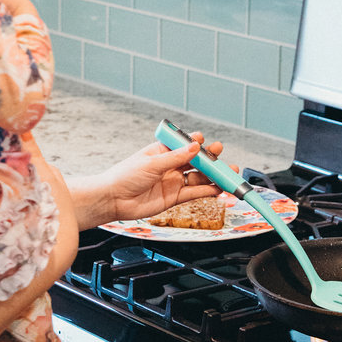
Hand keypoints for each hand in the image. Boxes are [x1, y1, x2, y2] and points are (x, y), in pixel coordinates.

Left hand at [86, 133, 225, 226]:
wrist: (113, 200)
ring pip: (199, 177)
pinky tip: (218, 188)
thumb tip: (195, 146)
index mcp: (163, 151)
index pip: (184, 144)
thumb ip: (175, 157)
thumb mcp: (151, 164)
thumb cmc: (124, 176)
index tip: (206, 142)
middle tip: (221, 155)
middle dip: (210, 158)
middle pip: (195, 161)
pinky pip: (195, 192)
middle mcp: (170, 165)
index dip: (197, 143)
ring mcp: (173, 181)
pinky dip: (207, 190)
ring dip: (213, 176)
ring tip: (228, 174)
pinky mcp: (174, 197)